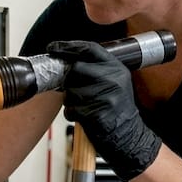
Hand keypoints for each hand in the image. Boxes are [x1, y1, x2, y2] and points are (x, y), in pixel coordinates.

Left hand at [46, 40, 161, 179]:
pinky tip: (82, 116)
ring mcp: (105, 97)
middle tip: (73, 89)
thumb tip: (66, 62)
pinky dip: (71, 114)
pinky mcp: (97, 114)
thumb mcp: (116, 81)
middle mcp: (113, 79)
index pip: (89, 49)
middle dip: (69, 80)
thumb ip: (96, 69)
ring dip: (70, 100)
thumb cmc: (116, 108)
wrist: (129, 135)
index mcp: (117, 68)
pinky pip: (71, 109)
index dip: (68, 46)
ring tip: (83, 106)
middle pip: (76, 68)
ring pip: (70, 91)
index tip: (52, 48)